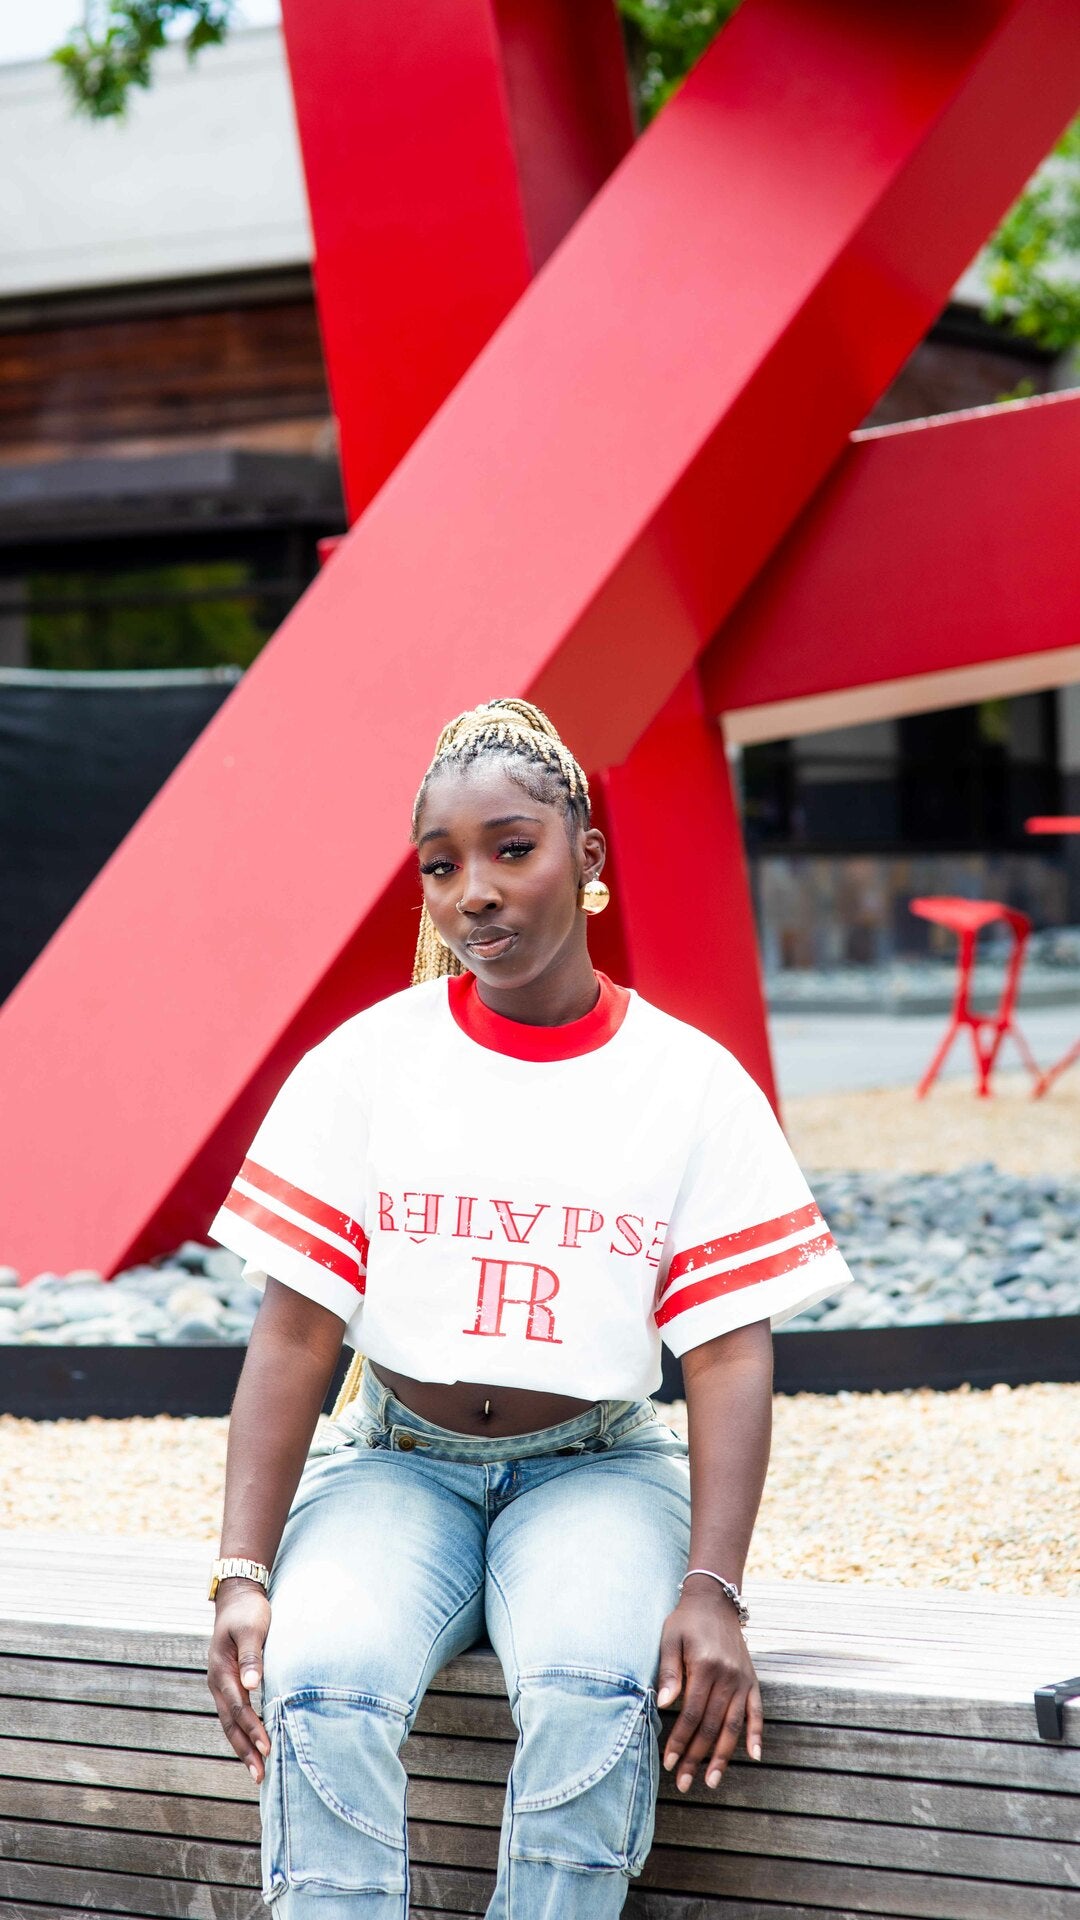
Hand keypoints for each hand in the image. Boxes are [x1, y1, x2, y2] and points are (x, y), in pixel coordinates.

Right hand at [207, 1582, 271, 1783]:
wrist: (237, 1598)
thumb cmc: (248, 1612)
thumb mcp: (252, 1628)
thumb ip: (253, 1655)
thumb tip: (253, 1683)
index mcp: (222, 1671)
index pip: (239, 1708)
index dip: (253, 1729)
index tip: (268, 1749)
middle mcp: (218, 1683)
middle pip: (230, 1724)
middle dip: (245, 1750)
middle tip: (260, 1776)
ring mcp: (222, 1685)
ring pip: (230, 1723)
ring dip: (243, 1747)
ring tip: (258, 1771)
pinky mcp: (230, 1684)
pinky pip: (234, 1714)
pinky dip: (243, 1732)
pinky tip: (254, 1745)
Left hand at [655, 1587, 762, 1791]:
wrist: (714, 1601)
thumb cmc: (686, 1622)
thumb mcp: (670, 1639)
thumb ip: (669, 1672)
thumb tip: (664, 1704)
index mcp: (704, 1666)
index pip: (690, 1714)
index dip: (679, 1741)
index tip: (668, 1762)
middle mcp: (727, 1676)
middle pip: (710, 1725)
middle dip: (696, 1757)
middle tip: (683, 1782)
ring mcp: (742, 1680)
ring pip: (732, 1725)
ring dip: (722, 1756)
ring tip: (711, 1781)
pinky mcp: (752, 1680)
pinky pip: (757, 1712)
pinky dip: (757, 1734)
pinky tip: (753, 1756)